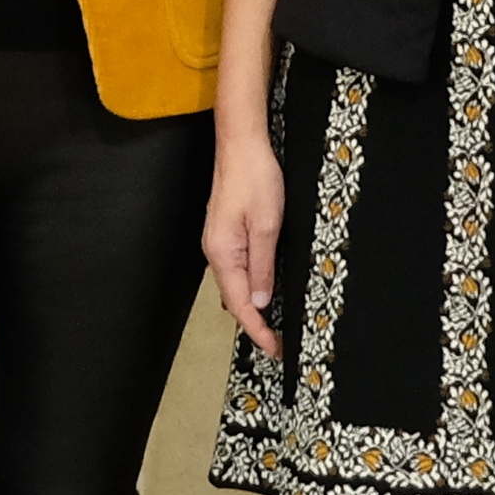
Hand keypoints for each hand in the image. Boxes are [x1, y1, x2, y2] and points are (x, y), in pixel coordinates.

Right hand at [203, 121, 290, 349]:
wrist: (242, 145)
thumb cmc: (255, 179)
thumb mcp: (268, 226)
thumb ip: (263, 267)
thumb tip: (259, 302)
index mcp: (223, 253)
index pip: (240, 304)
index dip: (257, 329)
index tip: (274, 348)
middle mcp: (216, 252)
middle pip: (233, 299)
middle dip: (254, 324)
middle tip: (277, 344)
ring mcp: (219, 242)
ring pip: (234, 285)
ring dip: (251, 307)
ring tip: (270, 326)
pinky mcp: (226, 233)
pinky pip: (236, 269)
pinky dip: (248, 287)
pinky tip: (260, 292)